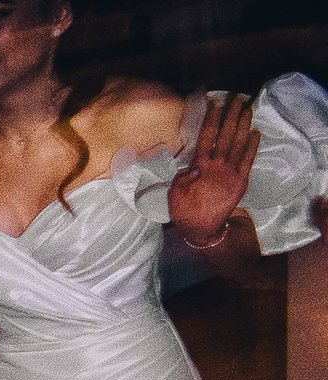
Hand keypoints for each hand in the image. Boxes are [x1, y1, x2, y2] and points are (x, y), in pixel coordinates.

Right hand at [170, 91, 258, 245]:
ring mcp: (231, 173)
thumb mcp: (175, 193)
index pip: (207, 138)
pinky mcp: (241, 181)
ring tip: (246, 109)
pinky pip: (249, 159)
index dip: (212, 120)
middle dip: (231, 116)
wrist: (203, 230)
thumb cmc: (185, 211)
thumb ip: (183, 175)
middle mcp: (217, 167)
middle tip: (236, 100)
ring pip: (239, 143)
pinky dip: (252, 145)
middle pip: (225, 135)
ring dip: (243, 125)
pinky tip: (255, 132)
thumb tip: (192, 164)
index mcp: (200, 168)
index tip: (216, 105)